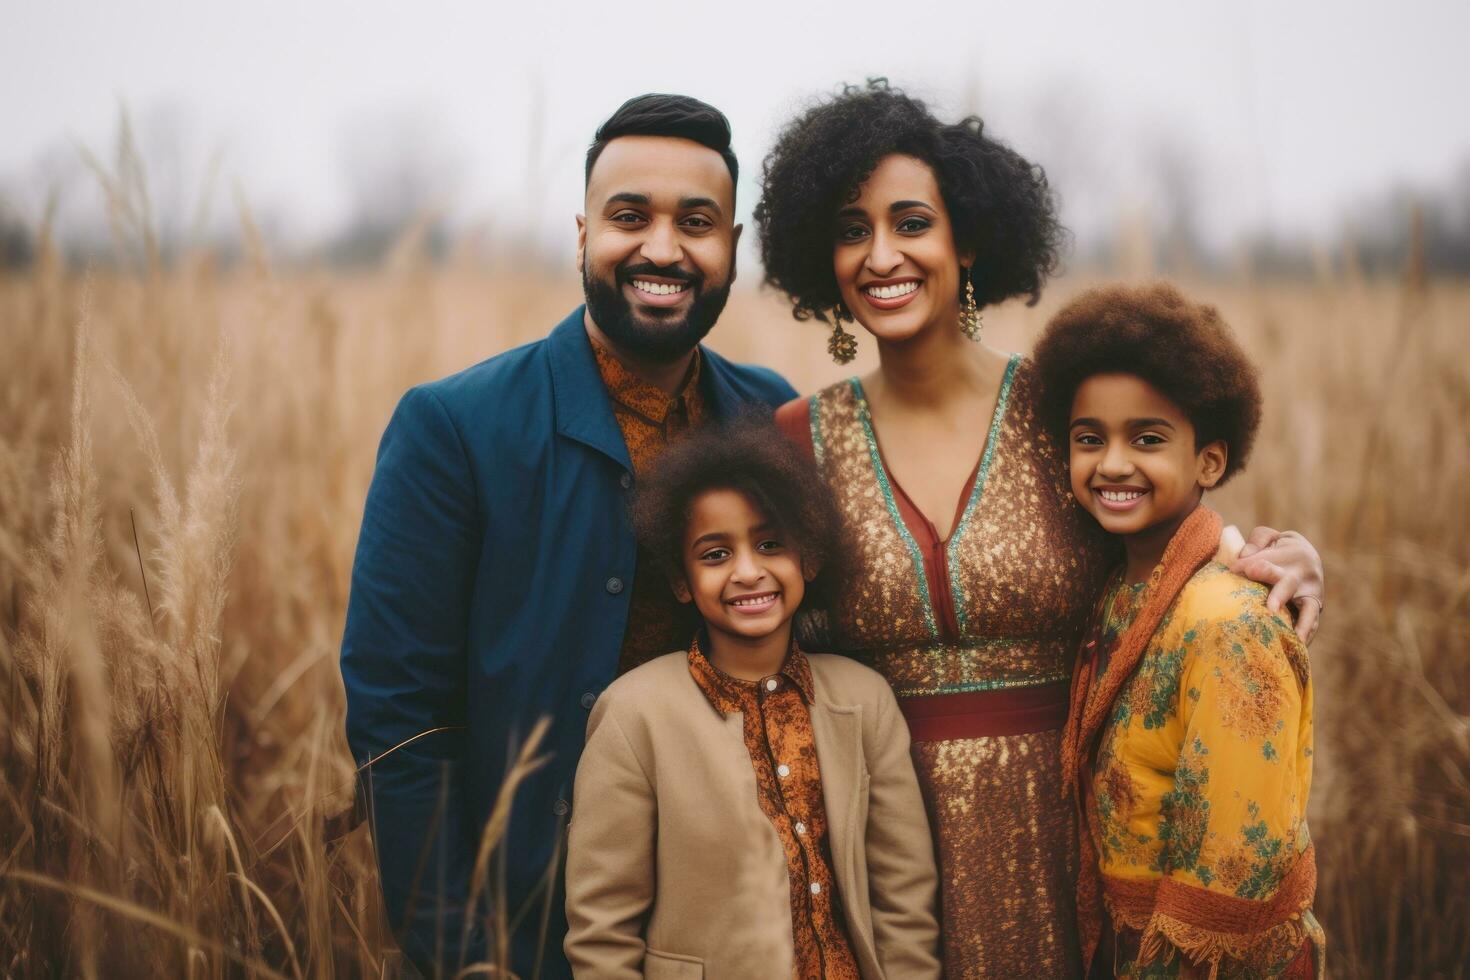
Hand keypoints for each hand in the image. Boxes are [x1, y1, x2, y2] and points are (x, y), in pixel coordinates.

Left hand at [1230, 526, 1324, 644]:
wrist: (1305, 555)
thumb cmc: (1276, 547)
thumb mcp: (1268, 537)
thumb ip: (1257, 541)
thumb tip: (1244, 557)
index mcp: (1293, 551)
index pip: (1269, 560)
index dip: (1250, 565)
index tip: (1234, 569)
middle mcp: (1306, 573)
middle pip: (1289, 583)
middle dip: (1278, 594)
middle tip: (1270, 607)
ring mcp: (1313, 592)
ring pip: (1307, 608)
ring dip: (1300, 623)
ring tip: (1293, 638)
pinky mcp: (1315, 608)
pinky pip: (1313, 623)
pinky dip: (1306, 635)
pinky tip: (1298, 648)